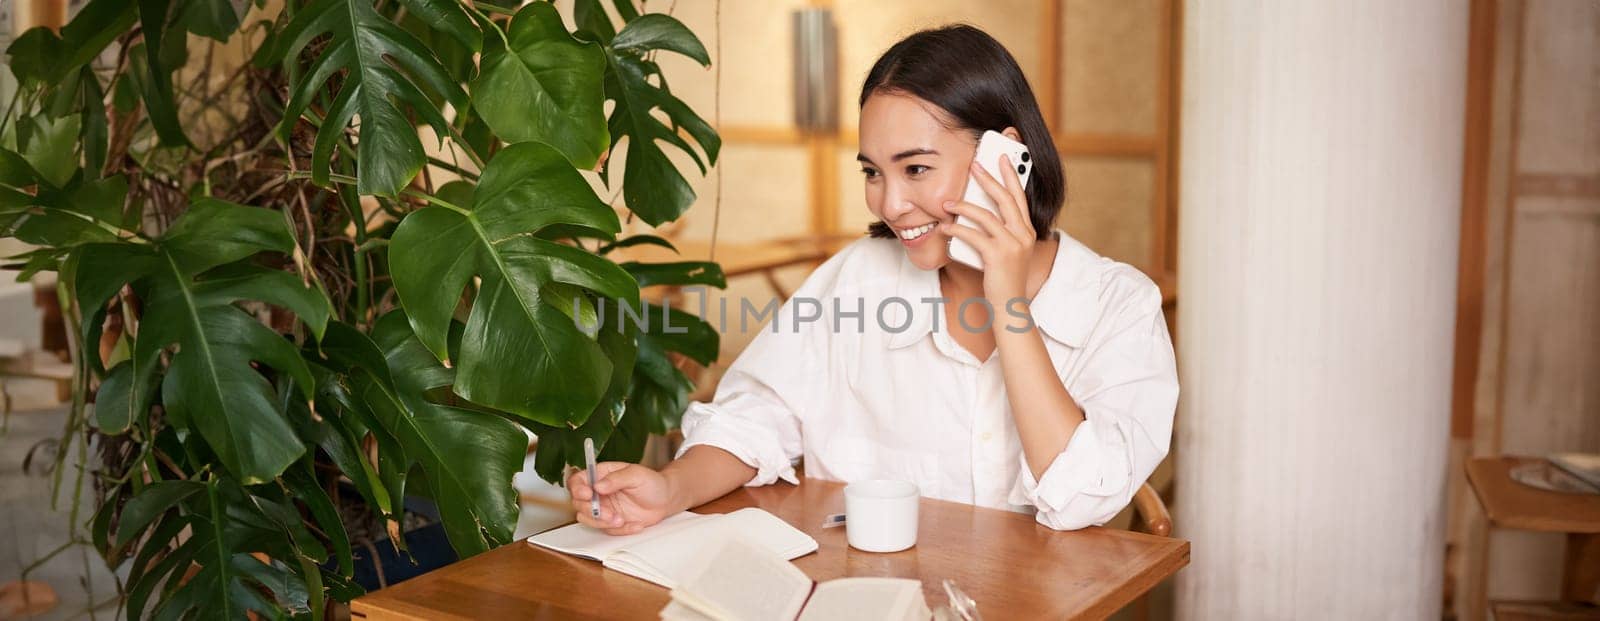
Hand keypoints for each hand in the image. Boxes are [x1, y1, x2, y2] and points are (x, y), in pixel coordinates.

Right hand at [566, 462, 677, 534]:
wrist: (666, 500)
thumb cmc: (652, 482)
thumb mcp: (636, 475)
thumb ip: (616, 478)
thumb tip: (598, 485)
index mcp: (601, 475)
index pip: (578, 480)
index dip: (577, 488)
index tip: (587, 494)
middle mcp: (598, 493)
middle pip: (578, 503)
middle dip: (591, 510)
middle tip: (608, 513)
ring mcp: (604, 508)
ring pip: (588, 519)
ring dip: (602, 522)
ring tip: (621, 520)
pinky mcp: (611, 522)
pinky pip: (607, 530)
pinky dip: (620, 530)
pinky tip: (636, 524)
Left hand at [941, 154, 1035, 302]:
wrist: (1010, 306)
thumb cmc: (1004, 278)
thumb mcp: (1008, 251)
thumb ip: (1000, 232)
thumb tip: (975, 211)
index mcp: (1028, 232)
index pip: (1020, 197)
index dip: (1011, 176)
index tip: (1002, 158)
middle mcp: (1024, 235)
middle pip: (1006, 199)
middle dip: (989, 179)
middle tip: (974, 164)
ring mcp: (1012, 245)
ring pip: (987, 216)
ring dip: (964, 206)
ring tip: (947, 203)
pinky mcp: (998, 256)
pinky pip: (974, 235)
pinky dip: (957, 228)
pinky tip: (945, 226)